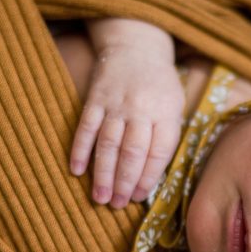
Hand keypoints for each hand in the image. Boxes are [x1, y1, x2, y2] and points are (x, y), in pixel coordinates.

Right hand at [70, 19, 184, 208]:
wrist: (137, 46)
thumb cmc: (159, 86)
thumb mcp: (174, 107)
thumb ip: (165, 137)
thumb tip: (151, 178)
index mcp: (166, 113)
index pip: (158, 152)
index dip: (148, 178)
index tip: (140, 198)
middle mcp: (141, 108)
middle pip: (133, 151)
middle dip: (125, 182)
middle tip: (118, 205)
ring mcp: (116, 103)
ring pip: (108, 143)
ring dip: (103, 174)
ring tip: (100, 198)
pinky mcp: (95, 97)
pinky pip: (86, 127)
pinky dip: (80, 150)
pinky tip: (76, 170)